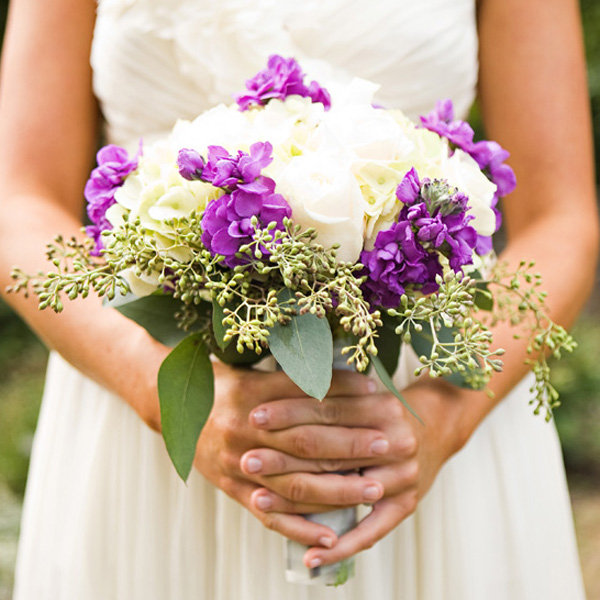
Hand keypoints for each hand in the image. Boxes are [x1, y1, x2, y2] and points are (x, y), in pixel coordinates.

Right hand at [192, 362, 384, 548]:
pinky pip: (269, 514)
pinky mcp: (232, 489)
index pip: (306, 395)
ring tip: (375, 488)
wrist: (175, 408)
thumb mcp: (254, 370)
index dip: (344, 395)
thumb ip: (295, 374)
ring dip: (338, 489)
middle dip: (351, 444)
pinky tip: (332, 535)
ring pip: (294, 483)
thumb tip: (345, 373)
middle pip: (306, 441)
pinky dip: (301, 527)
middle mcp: (243, 430)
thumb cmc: (224, 386)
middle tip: (387, 444)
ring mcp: (236, 464)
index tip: (377, 395)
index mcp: (250, 394)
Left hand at [241, 376, 469, 567]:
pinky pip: (369, 533)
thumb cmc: (386, 409)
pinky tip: (310, 558)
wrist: (437, 428)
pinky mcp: (406, 505)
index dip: (288, 412)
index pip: (326, 410)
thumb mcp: (365, 390)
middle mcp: (396, 441)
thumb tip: (278, 376)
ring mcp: (403, 477)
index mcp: (382, 406)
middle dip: (282, 455)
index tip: (254, 416)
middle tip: (246, 459)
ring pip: (340, 493)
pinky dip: (339, 548)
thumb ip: (330, 388)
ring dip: (296, 502)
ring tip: (258, 502)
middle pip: (328, 451)